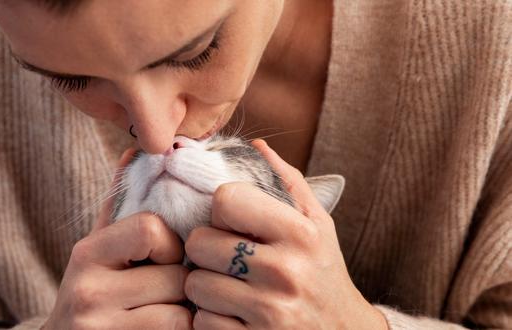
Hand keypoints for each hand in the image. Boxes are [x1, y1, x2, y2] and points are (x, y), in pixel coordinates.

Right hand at [43, 149, 191, 329]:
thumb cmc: (93, 292)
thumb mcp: (99, 248)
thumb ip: (118, 204)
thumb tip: (135, 151)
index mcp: (88, 253)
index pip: (151, 229)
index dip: (170, 244)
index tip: (164, 257)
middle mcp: (88, 290)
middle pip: (174, 274)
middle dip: (179, 282)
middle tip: (165, 290)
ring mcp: (101, 325)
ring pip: (180, 309)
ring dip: (182, 309)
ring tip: (162, 310)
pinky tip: (162, 328)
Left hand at [184, 140, 387, 328]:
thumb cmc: (325, 272)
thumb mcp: (319, 224)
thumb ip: (289, 182)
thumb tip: (257, 146)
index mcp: (300, 234)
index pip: (226, 200)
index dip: (221, 209)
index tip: (231, 221)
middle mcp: (284, 272)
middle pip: (199, 242)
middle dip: (206, 248)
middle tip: (224, 255)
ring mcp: (268, 311)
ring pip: (194, 284)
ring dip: (205, 285)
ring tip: (228, 284)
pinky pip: (202, 321)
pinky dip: (211, 317)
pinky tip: (233, 312)